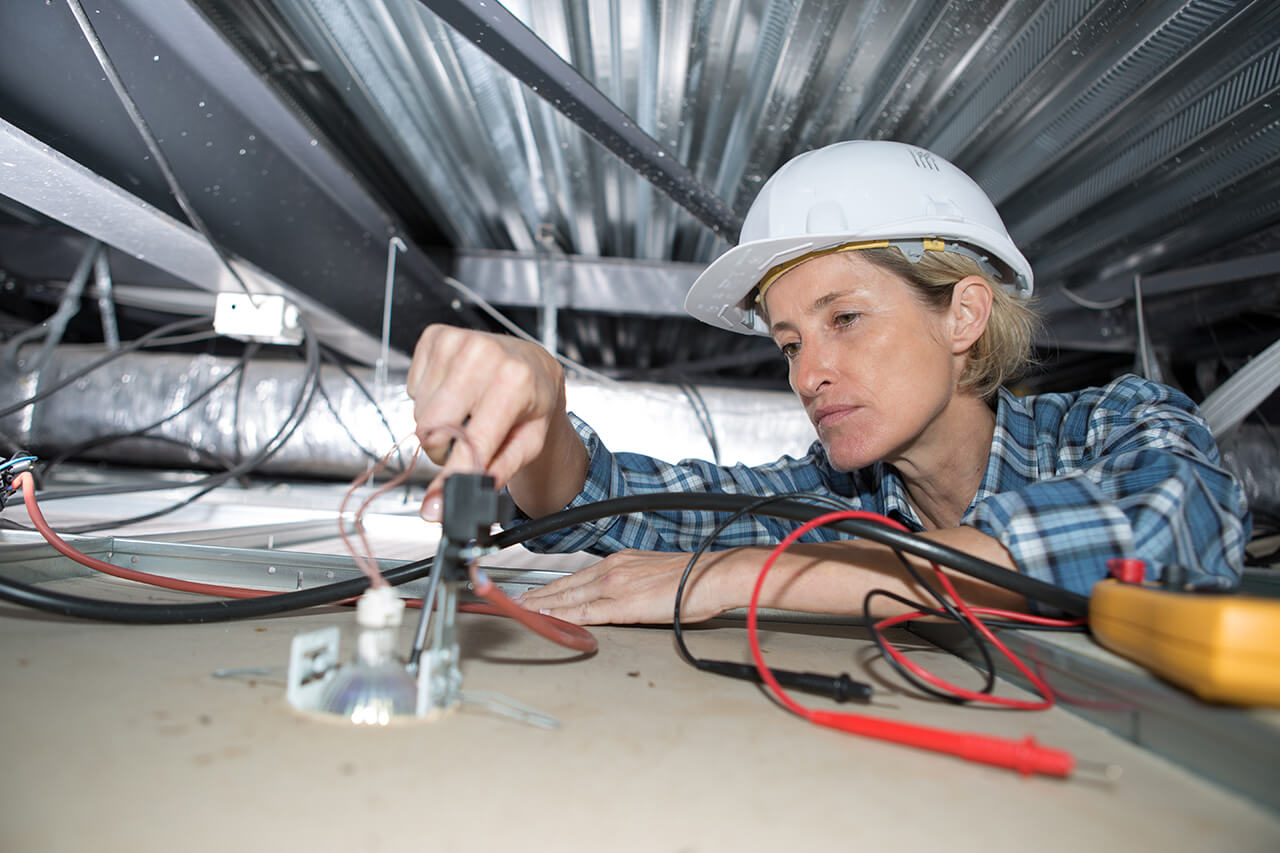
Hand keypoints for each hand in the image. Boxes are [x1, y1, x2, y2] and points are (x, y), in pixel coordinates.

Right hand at [407, 325, 577, 518]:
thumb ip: (491, 474)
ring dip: (437, 424)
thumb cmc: (532, 404)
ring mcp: (457, 341)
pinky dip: (430, 398)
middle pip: (431, 428)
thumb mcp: (527, 444)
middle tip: (468, 440)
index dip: (451, 476)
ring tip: (467, 413)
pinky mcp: (435, 336)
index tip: (434, 505)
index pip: (472, 441)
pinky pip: (413, 388)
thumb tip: (450, 503)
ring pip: (419, 412)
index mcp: (515, 382)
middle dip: (444, 447)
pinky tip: (456, 391)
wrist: (534, 365)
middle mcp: (484, 355)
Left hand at [517, 549, 738, 624]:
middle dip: (537, 595)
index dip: (551, 587)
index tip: (533, 593)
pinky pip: (587, 611)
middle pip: (566, 585)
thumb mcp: (655, 574)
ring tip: (522, 611)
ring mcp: (617, 585)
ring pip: (570, 596)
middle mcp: (614, 569)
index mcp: (621, 562)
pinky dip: (565, 615)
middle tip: (514, 603)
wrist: (714, 575)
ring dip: (543, 604)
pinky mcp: (625, 604)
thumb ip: (632, 583)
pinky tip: (550, 618)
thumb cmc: (694, 578)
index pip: (577, 577)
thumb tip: (622, 597)